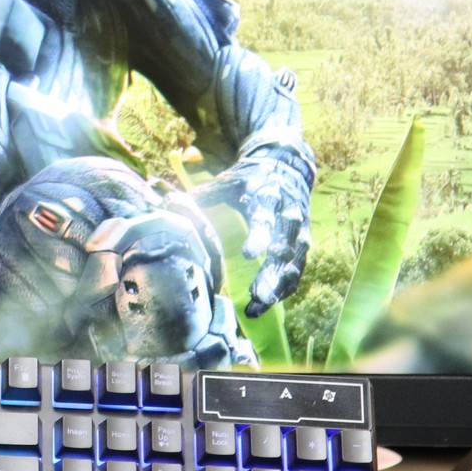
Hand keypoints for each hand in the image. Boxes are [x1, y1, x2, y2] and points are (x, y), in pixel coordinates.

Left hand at [196, 155, 311, 317]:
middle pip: (286, 247)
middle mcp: (289, 215)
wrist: (285, 167)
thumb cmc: (249, 179)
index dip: (260, 236)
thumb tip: (169, 202)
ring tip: (260, 303)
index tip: (248, 255)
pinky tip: (268, 303)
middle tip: (259, 294)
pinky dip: (286, 287)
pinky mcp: (302, 244)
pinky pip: (298, 269)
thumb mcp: (228, 181)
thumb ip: (205, 194)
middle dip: (273, 271)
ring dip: (279, 285)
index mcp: (269, 196)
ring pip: (294, 262)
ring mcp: (299, 232)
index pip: (266, 217)